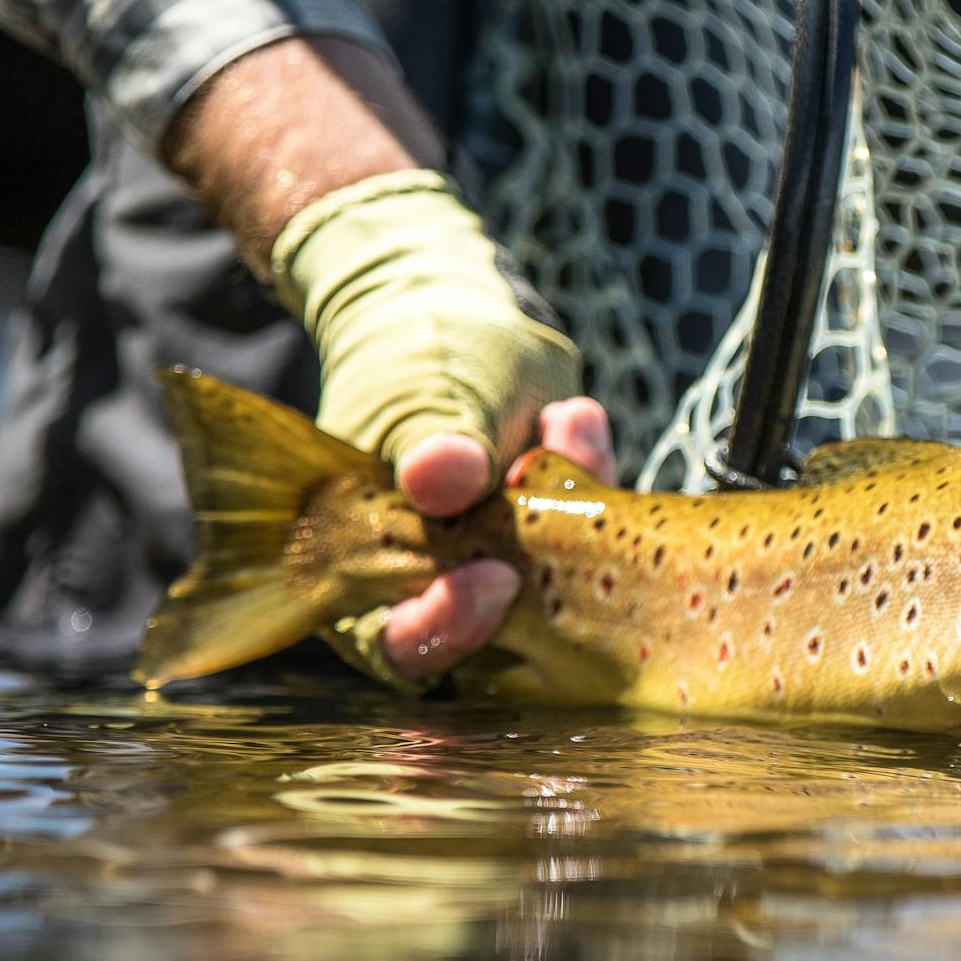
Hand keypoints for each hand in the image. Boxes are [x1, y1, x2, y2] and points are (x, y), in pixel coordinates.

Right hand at [270, 169, 592, 690]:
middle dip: (538, 568)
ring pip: (558, 582)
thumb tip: (438, 480)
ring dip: (575, 511)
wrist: (447, 316)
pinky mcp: (564, 538)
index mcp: (366, 577)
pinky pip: (594, 529)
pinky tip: (573, 416)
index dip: (446, 626)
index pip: (402, 644)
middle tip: (551, 487)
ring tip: (565, 426)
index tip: (494, 580)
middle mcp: (440, 587)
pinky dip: (594, 476)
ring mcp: (508, 565)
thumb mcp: (413, 390)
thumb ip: (429, 440)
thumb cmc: (406, 359)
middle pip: (495, 631)